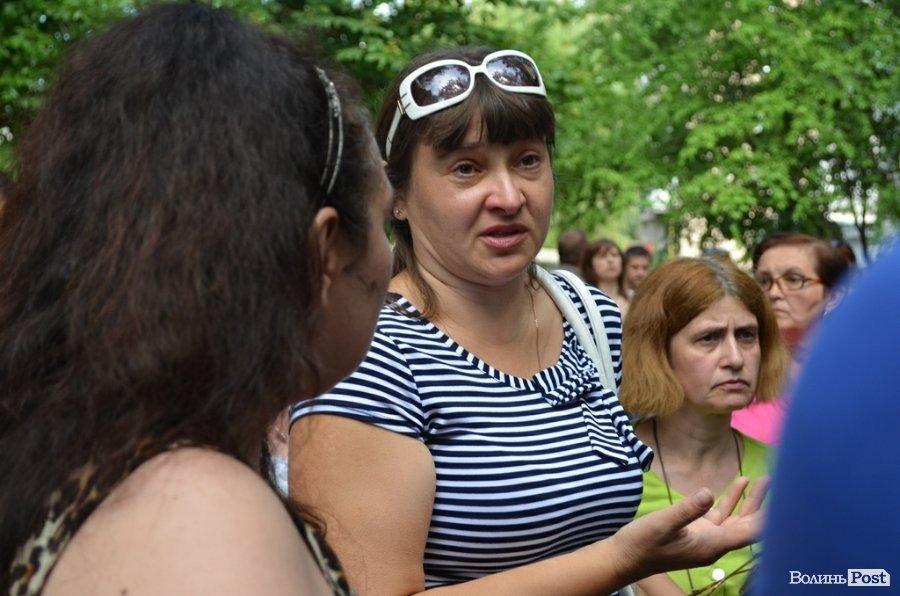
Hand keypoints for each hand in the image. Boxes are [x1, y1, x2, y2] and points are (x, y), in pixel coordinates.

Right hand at [609, 476, 767, 579]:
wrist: (626, 557)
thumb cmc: (642, 543)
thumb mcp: (662, 524)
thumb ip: (687, 509)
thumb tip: (709, 492)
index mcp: (711, 546)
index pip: (748, 533)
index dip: (767, 520)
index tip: (784, 502)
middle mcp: (715, 544)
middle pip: (748, 526)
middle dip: (764, 507)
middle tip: (782, 483)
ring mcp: (708, 537)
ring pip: (737, 519)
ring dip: (751, 501)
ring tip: (765, 479)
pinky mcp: (698, 531)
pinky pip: (722, 515)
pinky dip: (732, 500)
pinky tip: (739, 484)